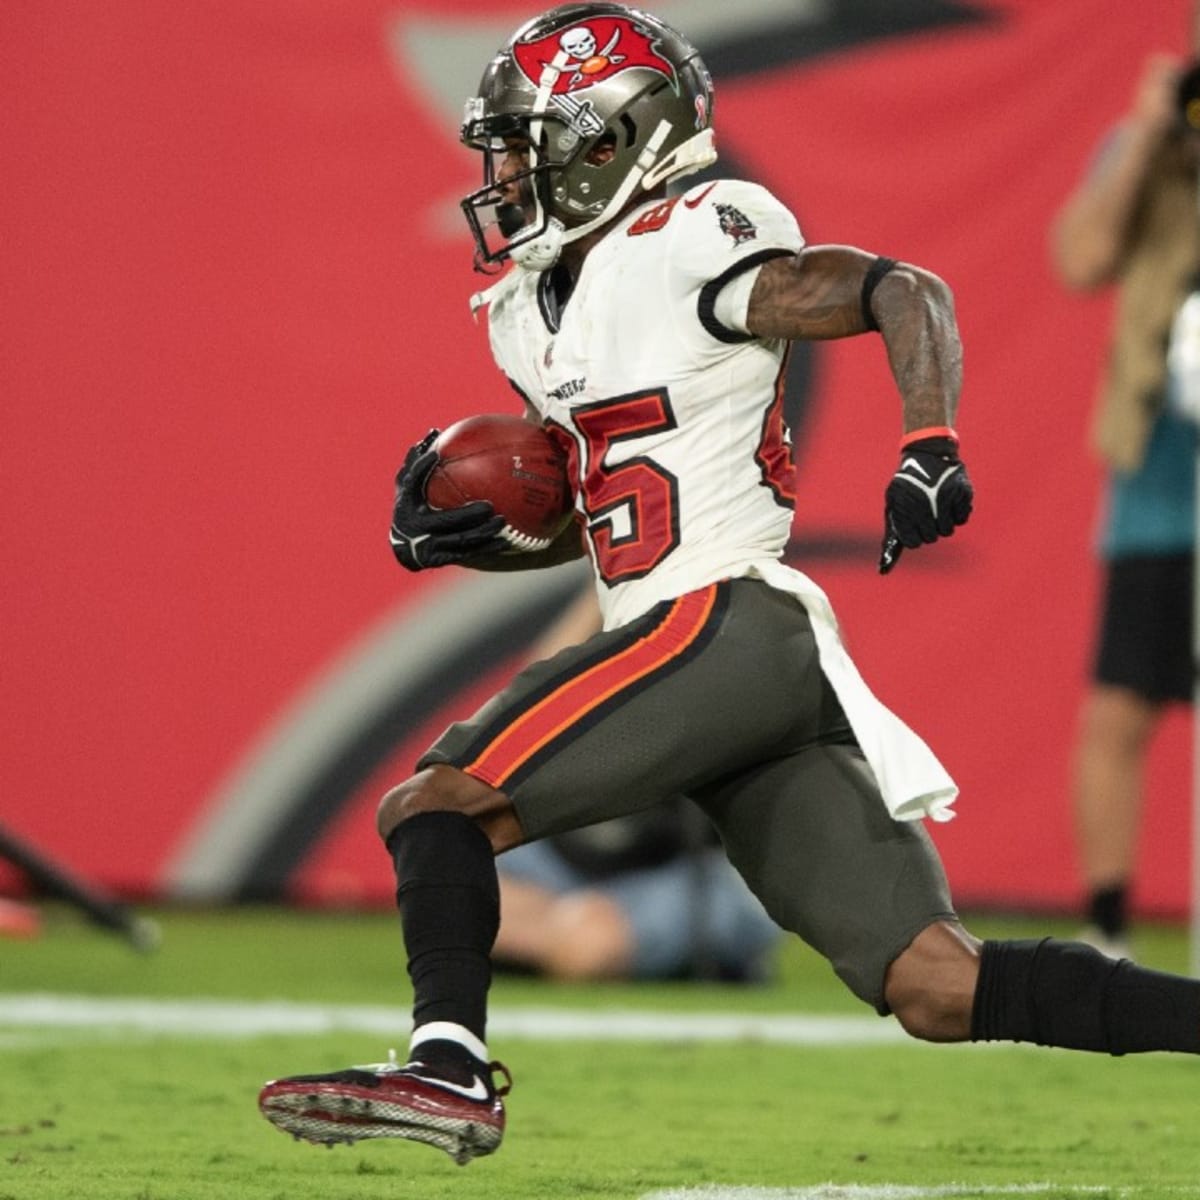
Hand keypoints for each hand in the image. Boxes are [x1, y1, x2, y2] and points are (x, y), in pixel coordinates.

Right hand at [389, 430, 506, 570]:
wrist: (404, 547)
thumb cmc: (410, 506)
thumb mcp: (407, 486)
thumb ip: (418, 462)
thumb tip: (433, 433)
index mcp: (407, 502)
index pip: (412, 483)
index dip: (421, 470)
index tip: (434, 456)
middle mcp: (415, 525)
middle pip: (445, 521)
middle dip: (467, 515)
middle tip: (489, 506)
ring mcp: (428, 544)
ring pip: (460, 540)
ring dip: (482, 532)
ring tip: (501, 522)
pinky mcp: (439, 558)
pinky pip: (467, 552)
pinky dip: (487, 547)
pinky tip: (505, 541)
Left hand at [878, 435, 972, 573]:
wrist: (928, 453)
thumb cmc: (907, 487)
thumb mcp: (894, 506)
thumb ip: (892, 536)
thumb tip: (882, 571)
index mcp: (903, 508)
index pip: (913, 542)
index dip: (915, 538)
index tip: (915, 530)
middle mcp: (923, 504)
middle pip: (931, 538)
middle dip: (929, 531)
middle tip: (927, 516)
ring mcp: (944, 497)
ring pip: (948, 531)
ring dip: (944, 524)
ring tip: (938, 508)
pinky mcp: (962, 492)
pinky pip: (963, 518)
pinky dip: (957, 514)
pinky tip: (950, 502)